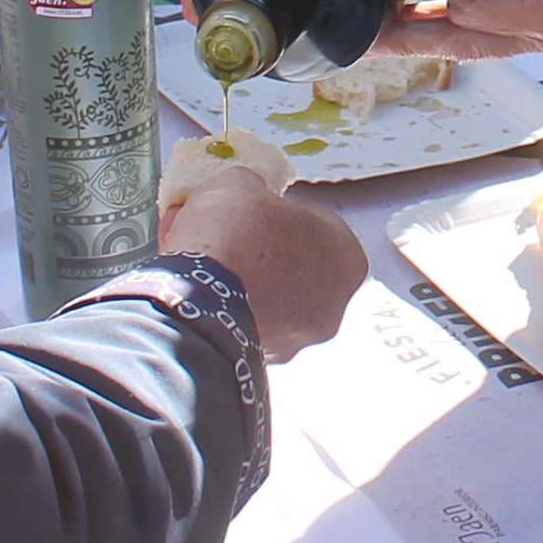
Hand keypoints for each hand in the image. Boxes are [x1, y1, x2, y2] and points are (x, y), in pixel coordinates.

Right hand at [157, 158, 365, 356]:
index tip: (249, 212)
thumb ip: (254, 189)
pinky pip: (244, 323)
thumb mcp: (241, 183)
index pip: (316, 228)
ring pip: (266, 298)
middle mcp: (334, 305)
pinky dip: (225, 307)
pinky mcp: (264, 359)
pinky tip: (195, 289)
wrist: (195, 293)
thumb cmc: (233, 232)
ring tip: (199, 261)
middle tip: (222, 234)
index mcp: (347, 258)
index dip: (278, 216)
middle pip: (292, 267)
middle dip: (259, 250)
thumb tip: (246, 193)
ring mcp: (299, 338)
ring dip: (240, 280)